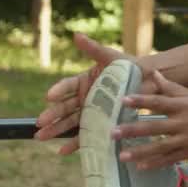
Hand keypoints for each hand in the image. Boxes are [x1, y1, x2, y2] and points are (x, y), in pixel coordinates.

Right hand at [34, 33, 135, 153]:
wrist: (148, 83)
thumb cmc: (128, 67)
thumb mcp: (111, 57)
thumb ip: (93, 49)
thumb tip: (76, 35)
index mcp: (84, 81)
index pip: (67, 86)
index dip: (58, 91)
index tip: (49, 96)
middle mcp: (84, 97)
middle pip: (64, 107)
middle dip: (51, 115)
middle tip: (39, 123)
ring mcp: (90, 112)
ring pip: (70, 122)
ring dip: (55, 130)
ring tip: (40, 137)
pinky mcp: (99, 125)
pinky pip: (85, 135)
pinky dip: (74, 143)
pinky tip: (62, 151)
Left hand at [112, 75, 187, 168]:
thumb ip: (171, 87)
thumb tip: (153, 73)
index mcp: (183, 105)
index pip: (158, 102)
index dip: (140, 101)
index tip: (123, 100)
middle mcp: (183, 122)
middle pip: (153, 126)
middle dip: (132, 130)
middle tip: (112, 133)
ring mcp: (187, 138)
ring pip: (159, 146)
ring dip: (140, 151)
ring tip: (122, 155)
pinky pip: (171, 159)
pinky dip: (156, 163)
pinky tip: (141, 167)